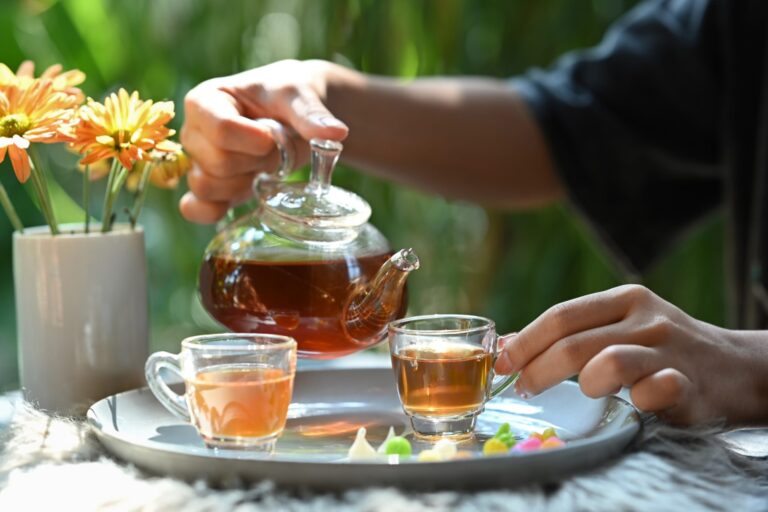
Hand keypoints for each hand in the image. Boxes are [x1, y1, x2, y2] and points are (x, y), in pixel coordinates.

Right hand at [180, 59, 348, 222]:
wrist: (294, 113)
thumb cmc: (289, 95)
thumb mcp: (300, 95)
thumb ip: (312, 114)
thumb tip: (337, 134)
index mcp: (205, 100)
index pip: (221, 130)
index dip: (255, 141)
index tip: (275, 135)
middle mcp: (193, 132)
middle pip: (217, 163)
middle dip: (255, 162)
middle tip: (275, 149)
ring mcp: (197, 162)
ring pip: (208, 187)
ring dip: (245, 183)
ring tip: (263, 166)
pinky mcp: (208, 188)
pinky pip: (195, 209)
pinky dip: (215, 211)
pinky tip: (241, 199)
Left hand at [494, 284, 767, 425]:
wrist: (734, 366)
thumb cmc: (660, 346)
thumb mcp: (620, 326)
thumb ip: (571, 333)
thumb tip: (508, 345)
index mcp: (624, 299)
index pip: (561, 315)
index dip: (526, 341)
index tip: (502, 362)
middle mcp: (646, 319)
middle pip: (574, 343)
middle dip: (538, 369)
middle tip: (524, 388)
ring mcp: (669, 350)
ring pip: (609, 363)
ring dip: (583, 383)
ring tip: (583, 392)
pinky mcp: (690, 384)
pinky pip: (656, 390)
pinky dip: (637, 399)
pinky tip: (632, 403)